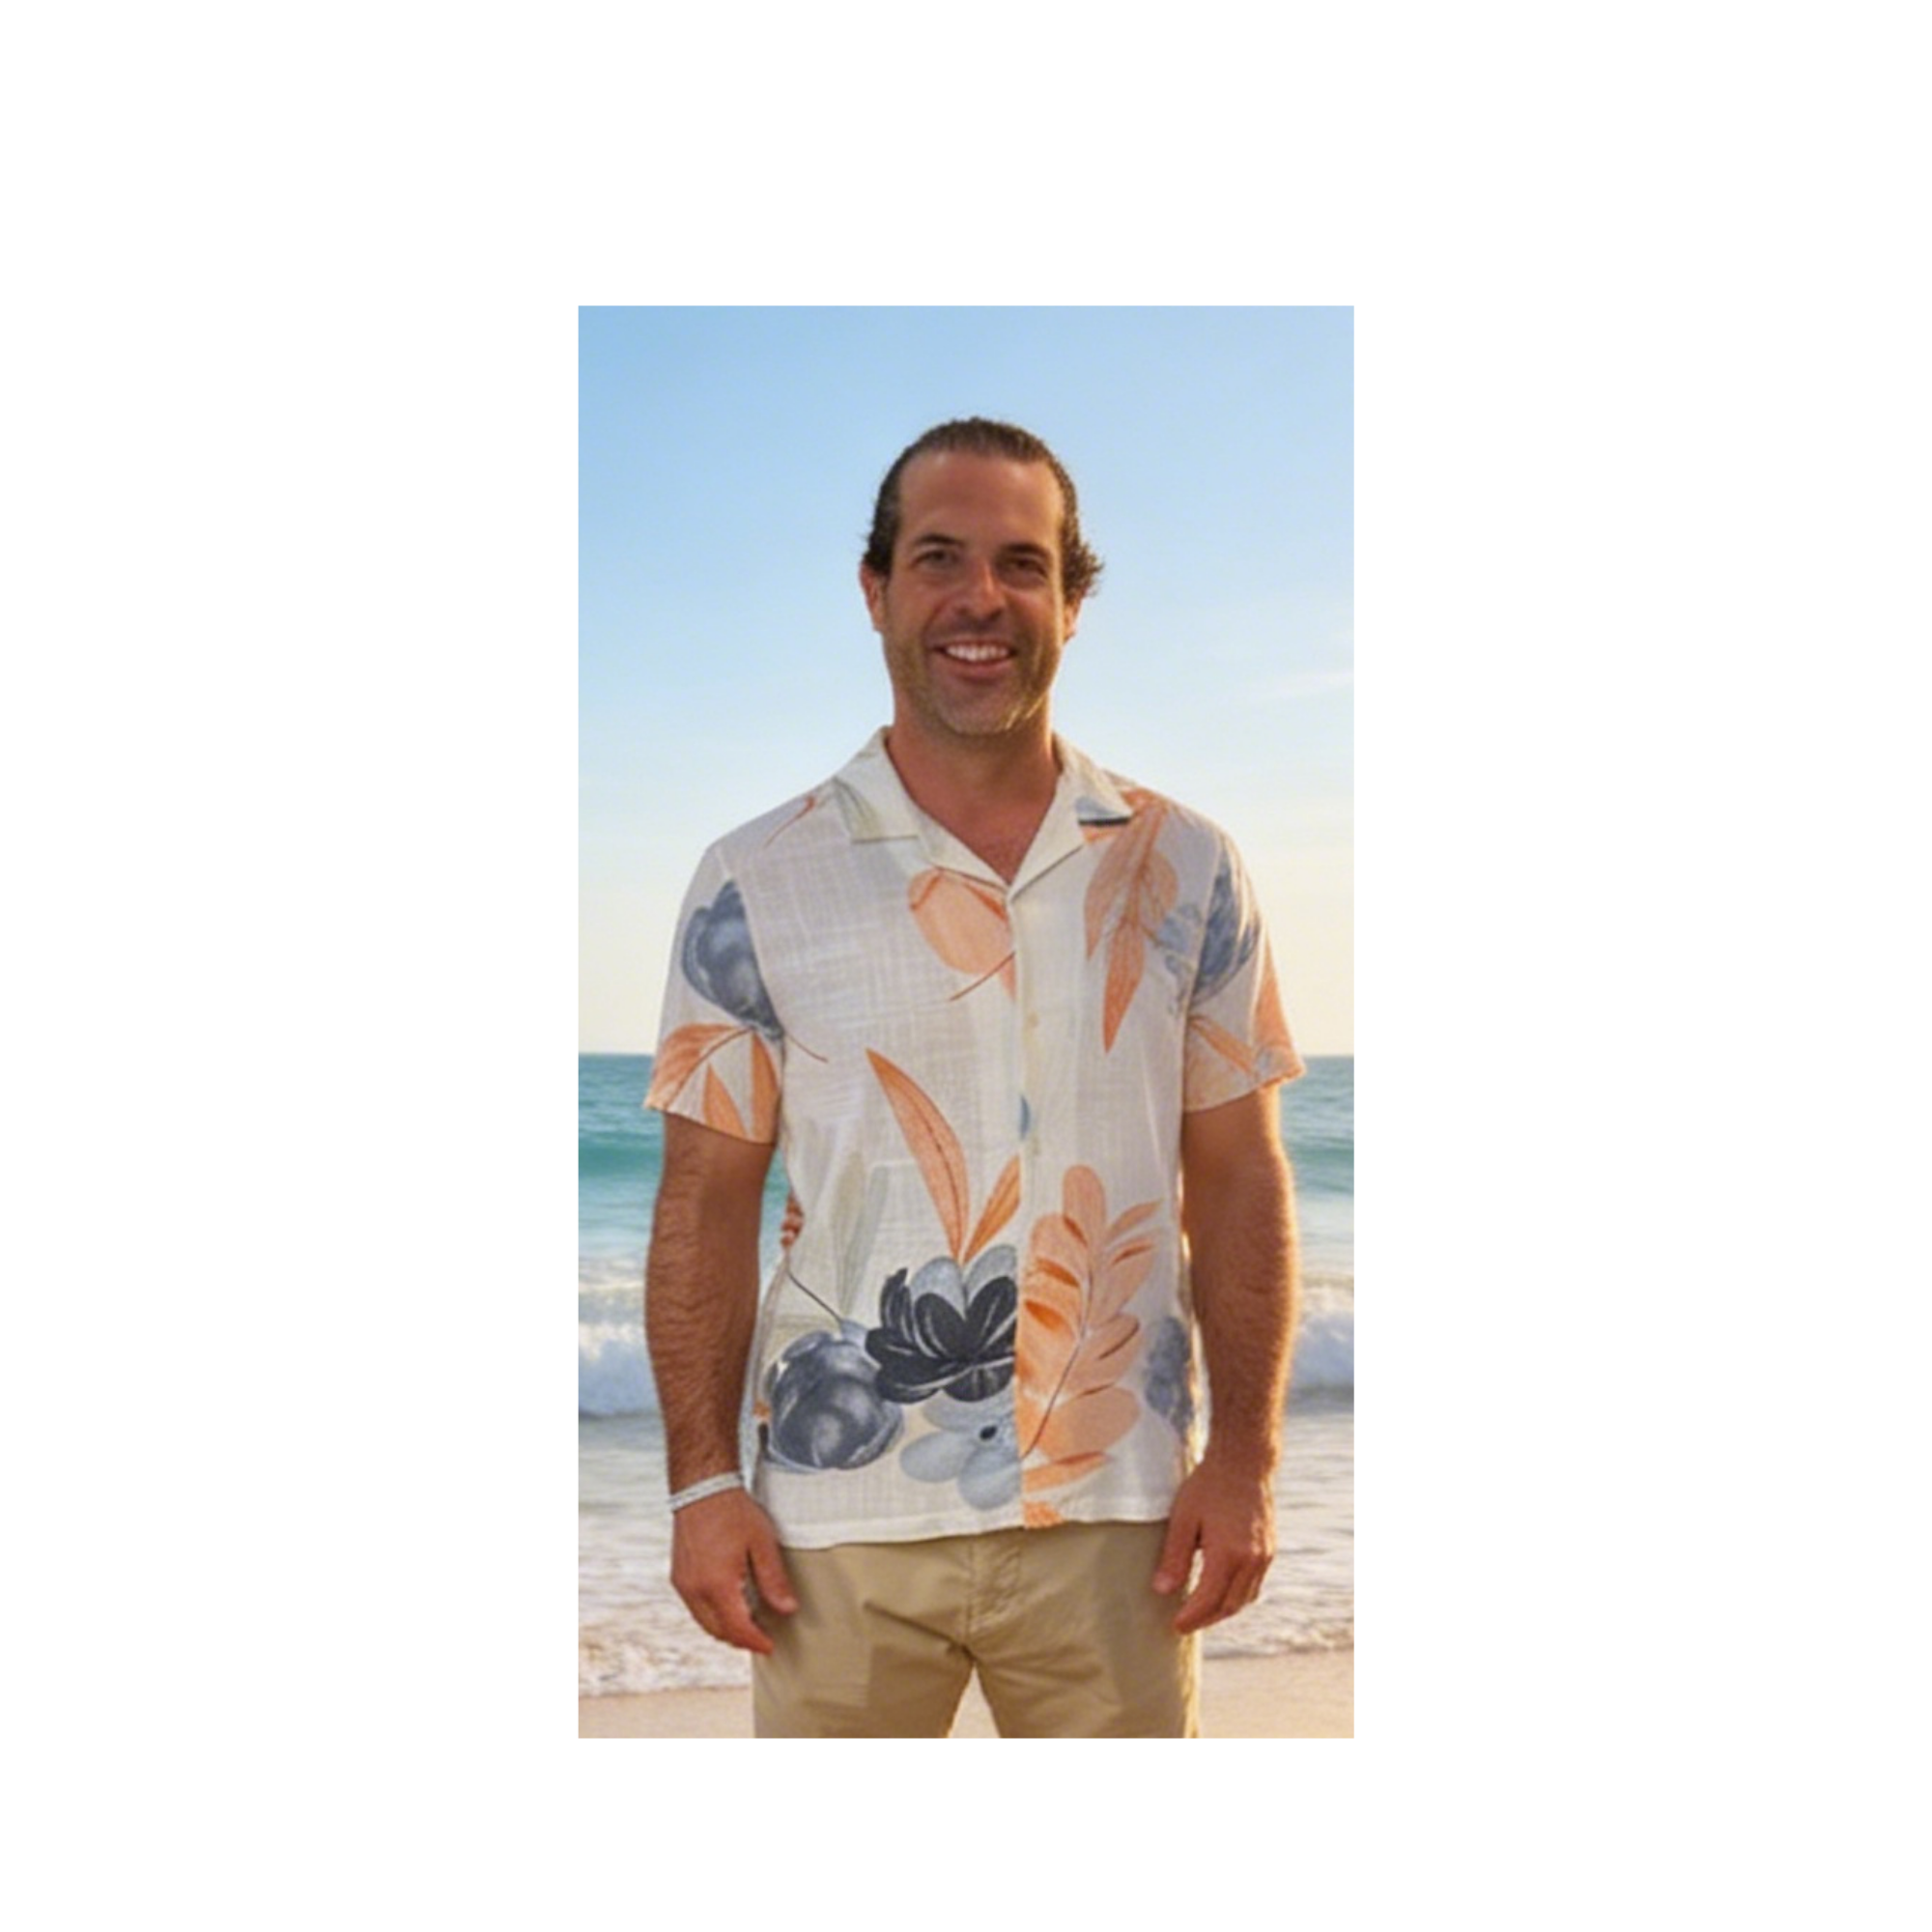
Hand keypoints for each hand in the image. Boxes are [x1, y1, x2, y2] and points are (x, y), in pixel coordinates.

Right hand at [671, 1488, 797, 1653]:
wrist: (702, 1489)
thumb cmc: (733, 1511)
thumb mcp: (762, 1543)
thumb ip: (774, 1580)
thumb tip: (786, 1610)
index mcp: (718, 1585)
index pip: (738, 1629)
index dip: (755, 1642)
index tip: (770, 1647)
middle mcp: (696, 1590)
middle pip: (719, 1631)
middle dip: (741, 1639)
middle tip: (762, 1638)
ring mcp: (684, 1584)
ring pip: (705, 1623)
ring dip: (725, 1629)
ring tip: (748, 1624)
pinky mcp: (679, 1577)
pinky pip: (696, 1608)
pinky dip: (713, 1615)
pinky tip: (729, 1605)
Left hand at [1152, 1456, 1274, 1634]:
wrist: (1245, 1461)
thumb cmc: (1210, 1485)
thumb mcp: (1184, 1518)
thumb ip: (1174, 1557)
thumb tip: (1163, 1591)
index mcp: (1229, 1554)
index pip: (1208, 1600)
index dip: (1191, 1617)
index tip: (1175, 1626)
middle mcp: (1252, 1560)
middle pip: (1229, 1605)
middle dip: (1206, 1619)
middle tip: (1185, 1624)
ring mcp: (1265, 1556)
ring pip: (1245, 1598)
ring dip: (1223, 1610)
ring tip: (1201, 1612)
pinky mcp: (1270, 1549)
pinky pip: (1254, 1584)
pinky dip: (1237, 1595)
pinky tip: (1222, 1591)